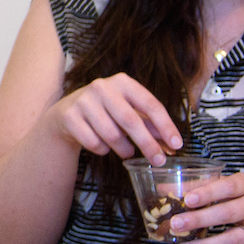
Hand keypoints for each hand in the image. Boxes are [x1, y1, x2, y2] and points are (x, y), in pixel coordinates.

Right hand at [48, 74, 183, 164]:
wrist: (66, 113)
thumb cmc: (106, 112)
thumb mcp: (129, 112)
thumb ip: (150, 125)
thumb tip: (172, 145)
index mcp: (122, 82)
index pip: (150, 104)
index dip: (166, 126)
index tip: (177, 145)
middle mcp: (102, 87)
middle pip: (131, 120)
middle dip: (148, 144)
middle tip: (159, 161)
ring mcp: (83, 100)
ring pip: (111, 135)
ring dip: (124, 149)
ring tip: (127, 151)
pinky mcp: (70, 116)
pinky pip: (94, 143)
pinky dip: (103, 150)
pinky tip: (102, 145)